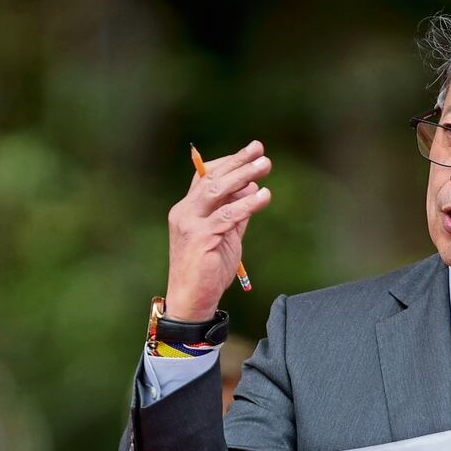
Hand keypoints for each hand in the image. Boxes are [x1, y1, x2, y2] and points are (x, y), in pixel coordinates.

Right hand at [164, 140, 271, 321]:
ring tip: (265, 165)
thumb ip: (237, 212)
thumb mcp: (226, 235)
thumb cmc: (208, 269)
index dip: (229, 162)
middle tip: (261, 152)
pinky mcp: (201, 237)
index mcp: (188, 209)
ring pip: (217, 191)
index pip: (205, 176)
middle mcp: (184, 212)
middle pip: (211, 178)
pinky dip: (247, 204)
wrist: (192, 299)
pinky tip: (263, 196)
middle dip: (238, 162)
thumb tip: (253, 187)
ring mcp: (190, 224)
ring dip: (244, 176)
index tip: (251, 151)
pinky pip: (227, 215)